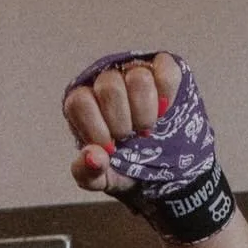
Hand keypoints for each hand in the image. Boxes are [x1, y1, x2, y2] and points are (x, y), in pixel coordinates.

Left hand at [64, 51, 184, 195]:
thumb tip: (93, 157)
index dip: (96, 128)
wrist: (164, 170)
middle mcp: (105, 81)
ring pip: (138, 78)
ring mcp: (133, 71)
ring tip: (146, 128)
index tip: (111, 149)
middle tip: (130, 138)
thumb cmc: (126, 168)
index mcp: (83, 104)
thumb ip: (89, 173)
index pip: (80, 102)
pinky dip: (167, 93)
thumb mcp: (104, 180)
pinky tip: (164, 111)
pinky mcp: (162, 67)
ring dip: (145, 112)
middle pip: (109, 87)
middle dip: (123, 123)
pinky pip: (165, 69)